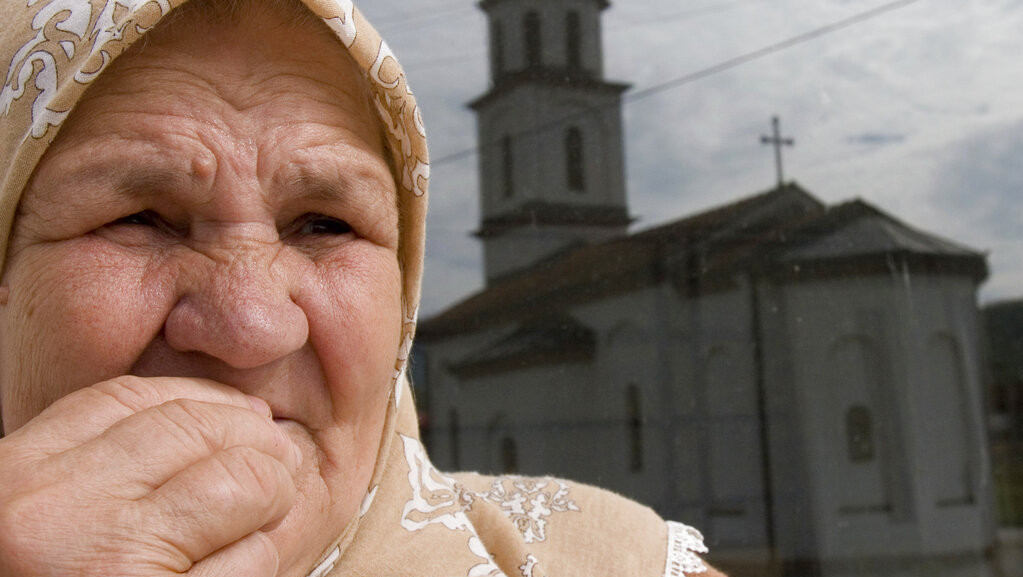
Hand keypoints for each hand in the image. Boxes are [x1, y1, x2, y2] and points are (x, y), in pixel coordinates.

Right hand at [0, 376, 300, 575]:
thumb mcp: (43, 521)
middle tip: (277, 467)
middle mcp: (57, 518)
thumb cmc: (43, 576)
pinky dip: (265, 559)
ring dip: (270, 503)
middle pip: (198, 432)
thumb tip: (237, 424)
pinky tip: (244, 569)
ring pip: (243, 487)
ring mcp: (111, 570)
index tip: (244, 419)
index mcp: (15, 485)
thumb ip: (106, 470)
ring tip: (260, 521)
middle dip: (256, 444)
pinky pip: (255, 562)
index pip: (131, 401)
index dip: (207, 402)